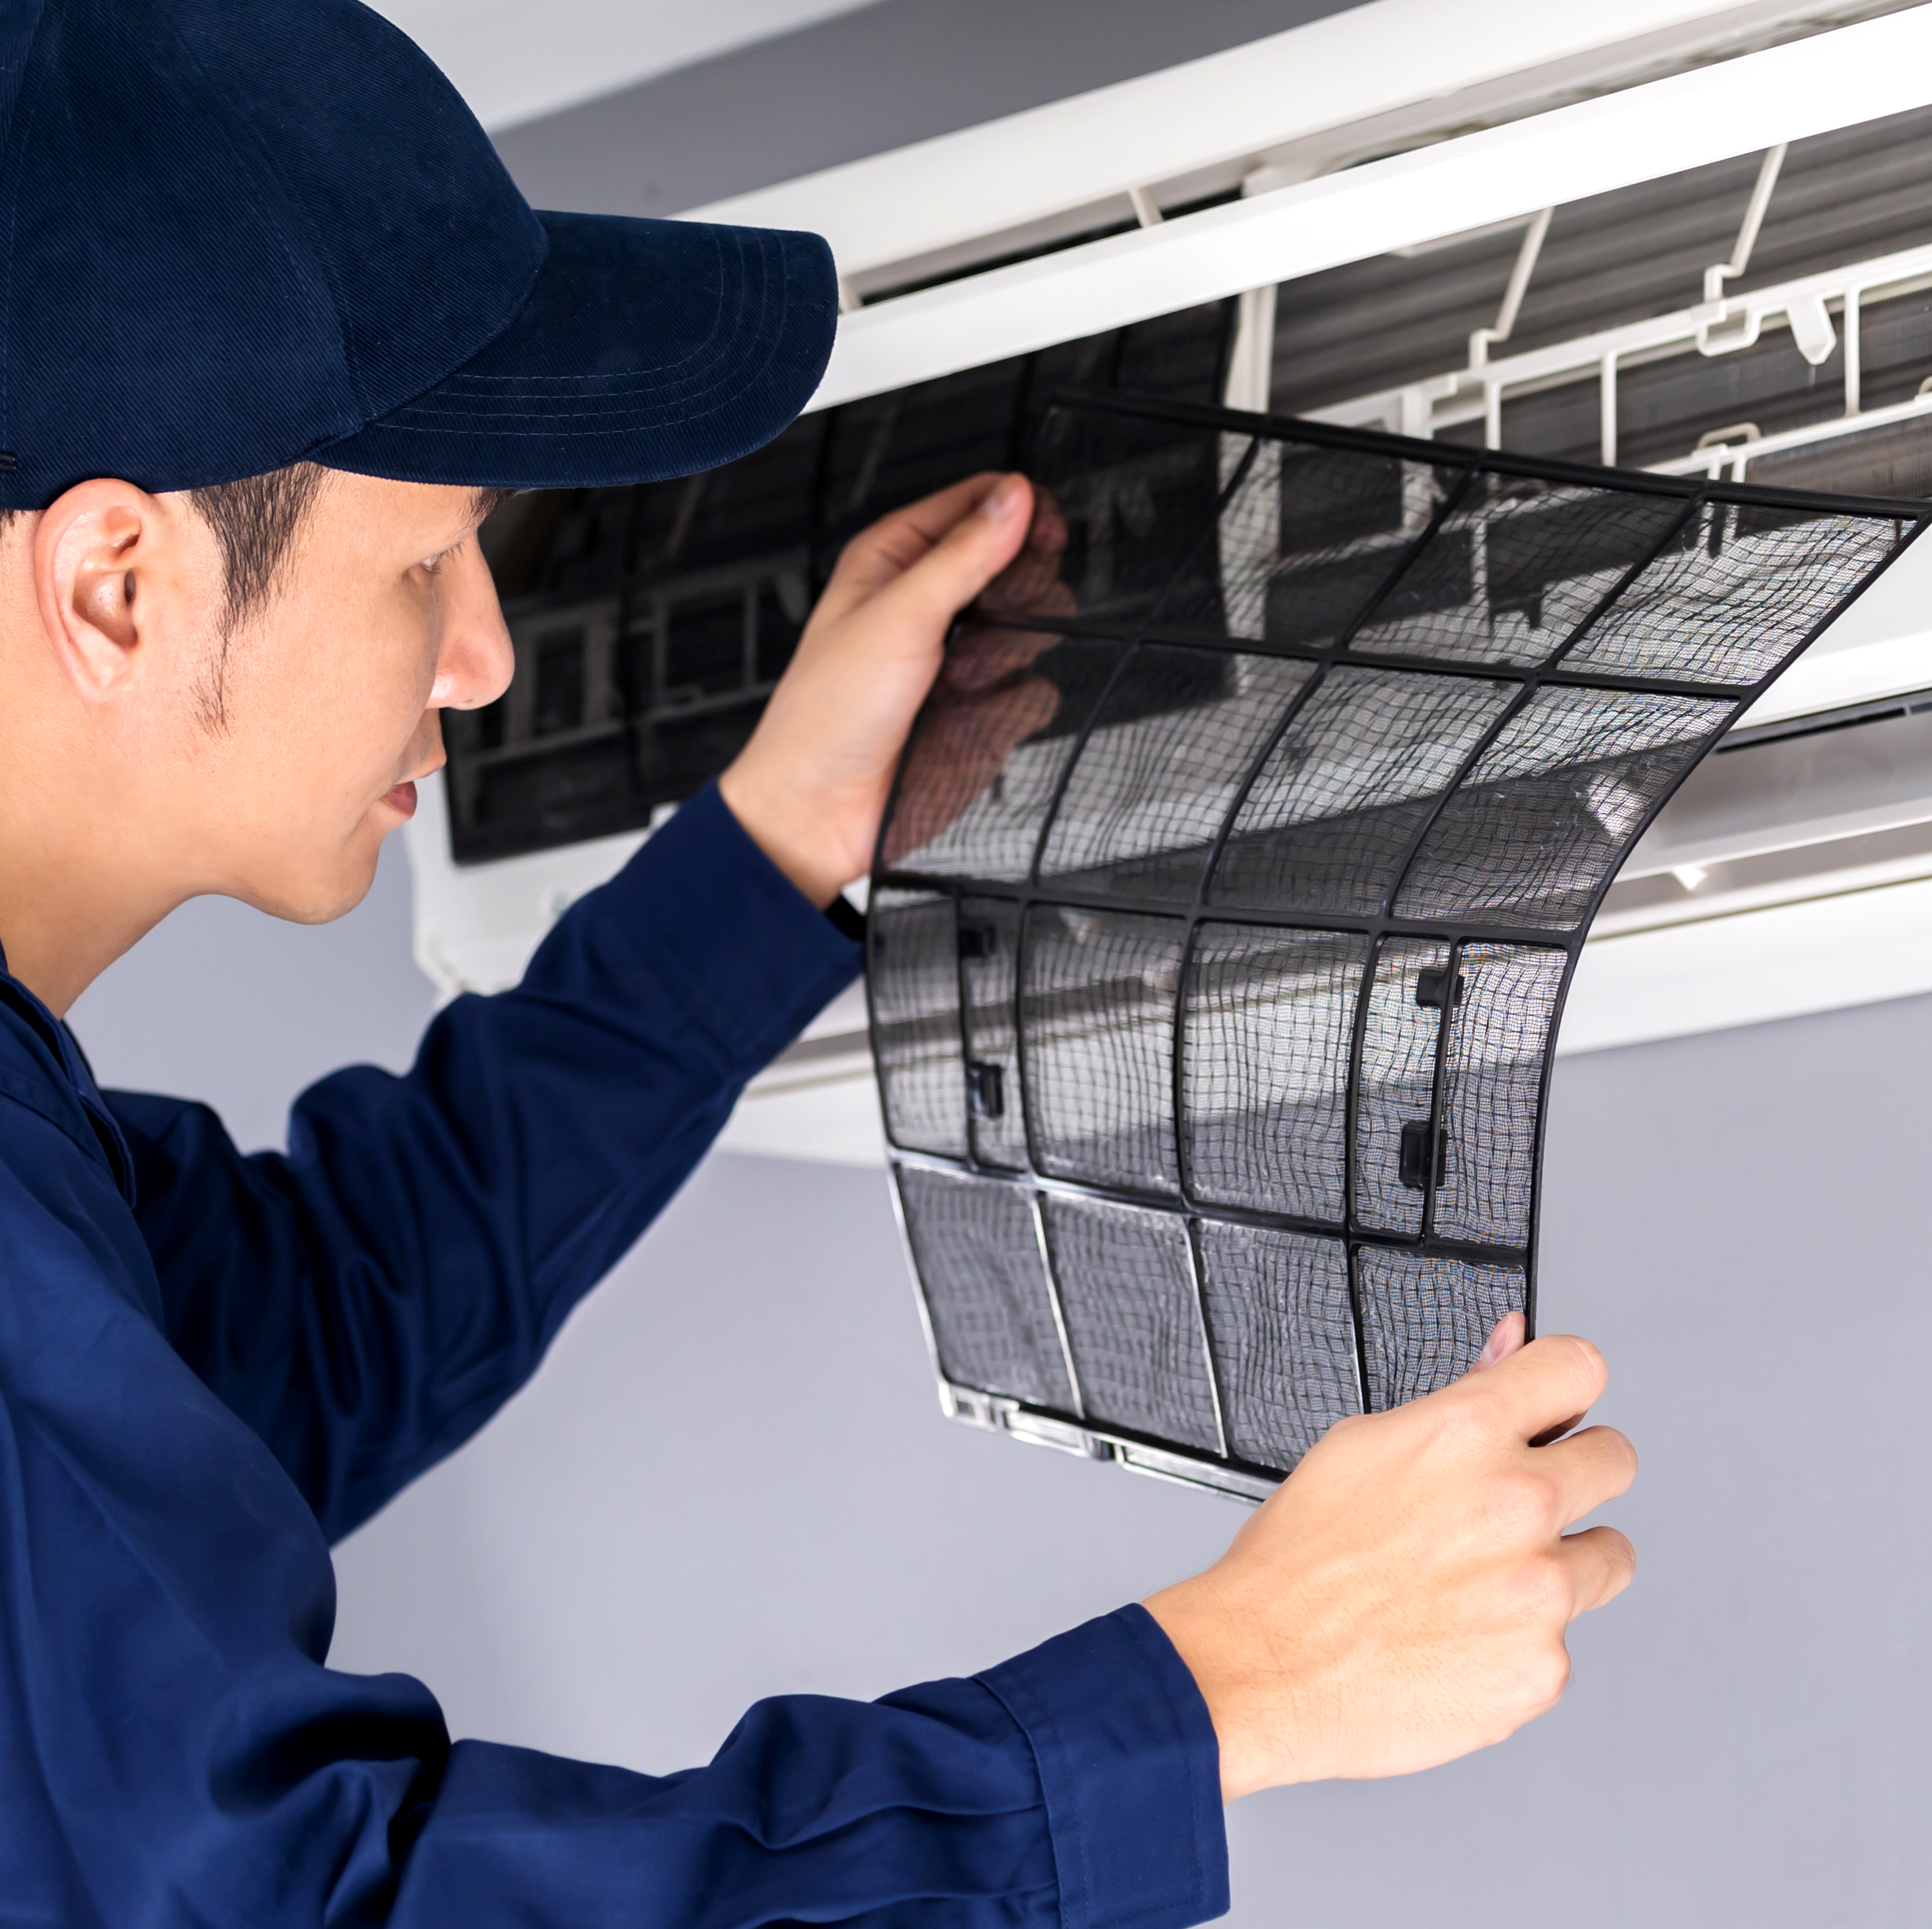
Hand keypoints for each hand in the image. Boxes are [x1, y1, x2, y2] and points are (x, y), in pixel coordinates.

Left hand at [719, 472, 1060, 907]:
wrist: (820, 810)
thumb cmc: (828, 713)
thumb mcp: (899, 615)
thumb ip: (965, 553)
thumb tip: (1016, 497)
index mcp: (895, 560)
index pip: (977, 506)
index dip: (1016, 512)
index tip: (1043, 530)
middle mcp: (930, 604)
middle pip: (1017, 566)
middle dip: (1017, 593)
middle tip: (989, 617)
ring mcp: (959, 658)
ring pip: (1032, 628)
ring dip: (1007, 654)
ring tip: (961, 680)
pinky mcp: (980, 711)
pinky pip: (1032, 691)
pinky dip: (1007, 708)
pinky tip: (968, 720)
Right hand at [1143, 1318, 1636, 1798]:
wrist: (1266, 1667)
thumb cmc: (1300, 1559)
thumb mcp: (1362, 1446)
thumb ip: (1460, 1395)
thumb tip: (1511, 1344)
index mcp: (1468, 1433)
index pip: (1578, 1369)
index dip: (1561, 1387)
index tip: (1554, 1407)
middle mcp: (1518, 1504)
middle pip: (1616, 1459)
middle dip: (1577, 1472)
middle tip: (1521, 1503)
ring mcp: (1539, 1591)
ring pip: (1609, 1556)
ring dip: (1564, 1562)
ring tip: (1486, 1581)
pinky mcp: (1542, 1668)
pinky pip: (1563, 1639)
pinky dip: (1524, 1640)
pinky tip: (1462, 1638)